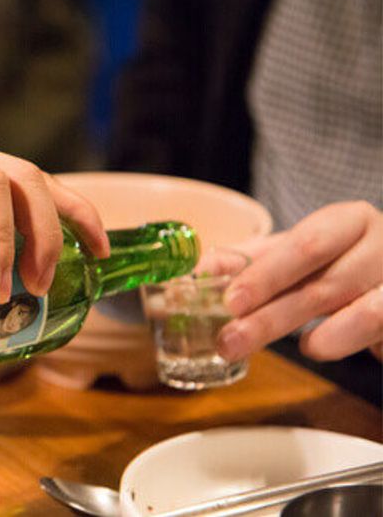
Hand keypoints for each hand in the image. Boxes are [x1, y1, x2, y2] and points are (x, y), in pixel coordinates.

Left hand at [217, 201, 382, 361]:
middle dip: (270, 313)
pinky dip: (341, 339)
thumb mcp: (298, 255)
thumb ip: (254, 260)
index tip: (229, 300)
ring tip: (258, 348)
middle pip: (322, 282)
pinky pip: (378, 325)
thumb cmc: (343, 262)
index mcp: (347, 221)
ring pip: (354, 311)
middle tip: (229, 339)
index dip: (265, 274)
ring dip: (303, 335)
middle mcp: (379, 245)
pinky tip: (312, 346)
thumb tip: (202, 269)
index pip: (305, 244)